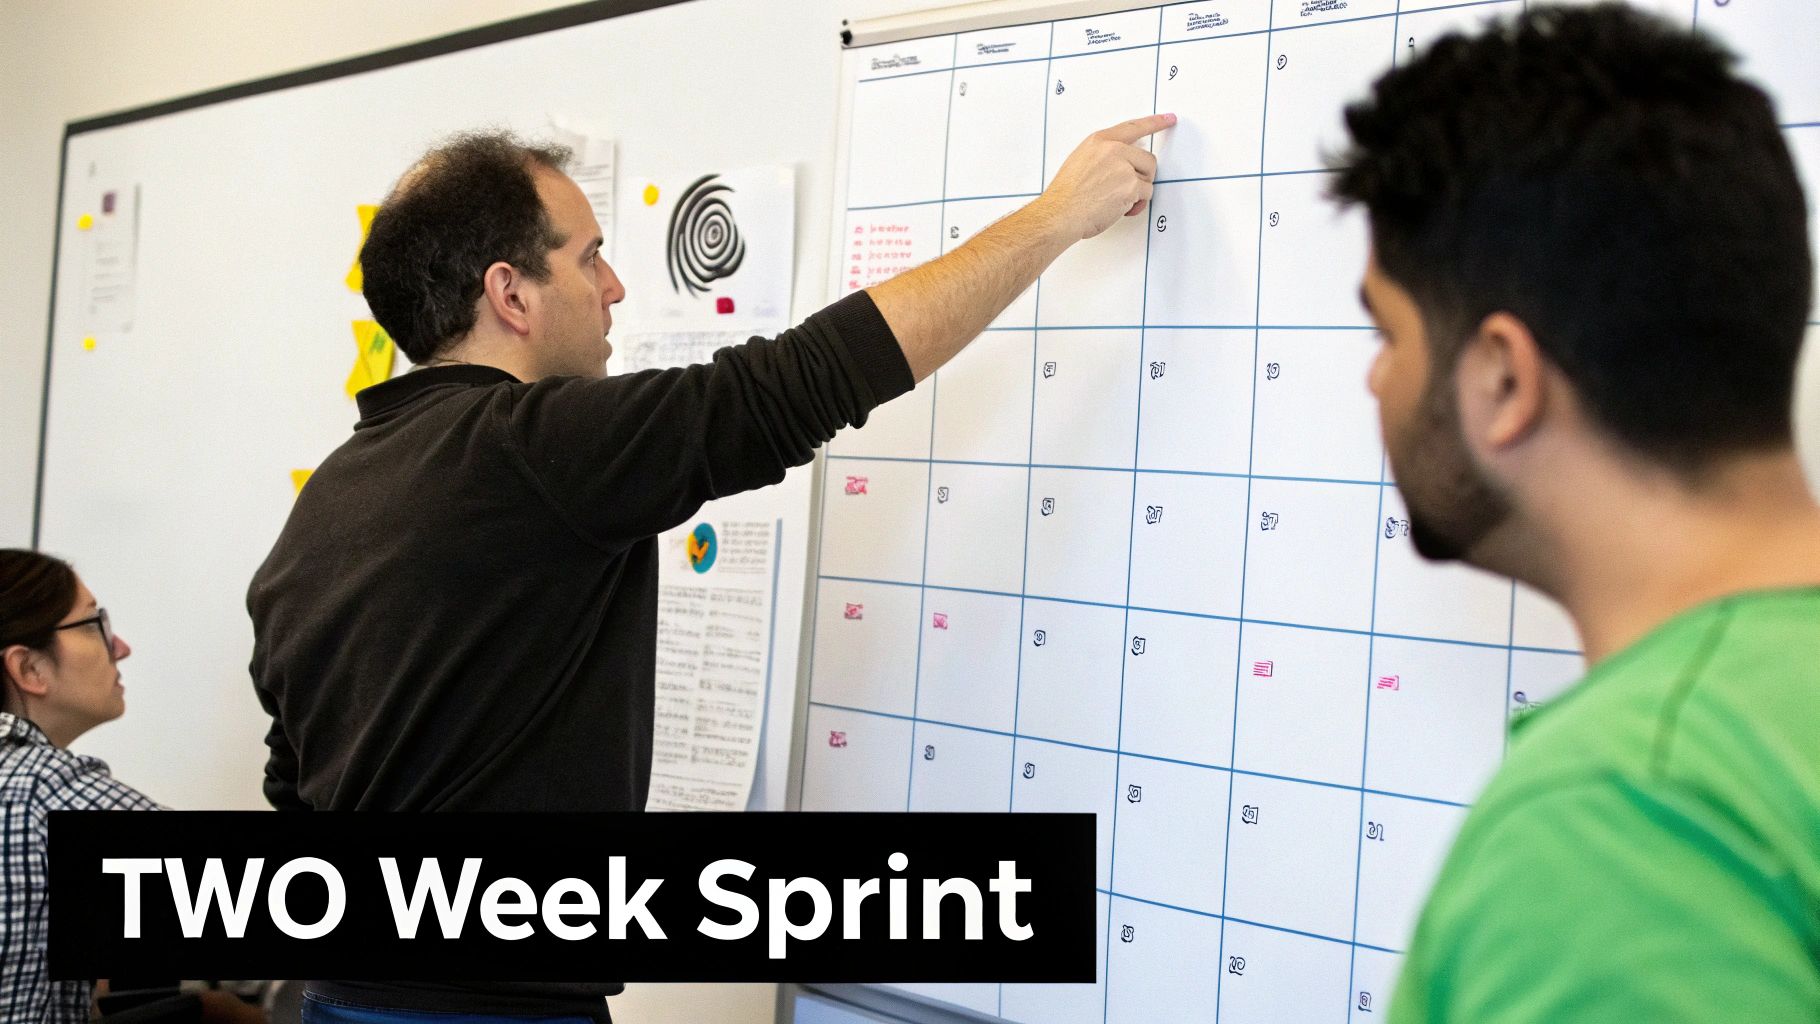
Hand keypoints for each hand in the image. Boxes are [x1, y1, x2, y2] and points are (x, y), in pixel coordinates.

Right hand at [1036, 113, 1174, 239]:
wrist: (1060, 214)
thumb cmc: (1066, 195)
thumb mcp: (1080, 162)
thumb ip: (1104, 156)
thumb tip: (1122, 164)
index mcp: (1099, 141)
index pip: (1134, 127)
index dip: (1154, 122)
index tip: (1168, 119)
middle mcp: (1113, 150)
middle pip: (1147, 159)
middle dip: (1143, 176)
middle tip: (1129, 189)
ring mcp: (1123, 167)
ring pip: (1148, 178)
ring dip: (1138, 192)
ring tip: (1117, 200)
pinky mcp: (1130, 186)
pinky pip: (1146, 194)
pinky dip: (1136, 205)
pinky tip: (1119, 209)